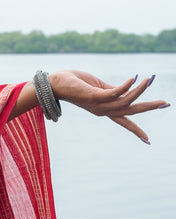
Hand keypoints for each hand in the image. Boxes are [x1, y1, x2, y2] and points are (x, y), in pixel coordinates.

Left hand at [48, 70, 169, 142]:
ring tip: (150, 79)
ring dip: (139, 90)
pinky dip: (126, 86)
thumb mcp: (97, 87)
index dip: (136, 130)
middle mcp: (102, 110)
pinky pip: (114, 93)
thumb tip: (127, 88)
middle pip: (129, 112)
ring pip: (125, 102)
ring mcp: (98, 104)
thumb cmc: (74, 83)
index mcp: (103, 110)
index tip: (148, 140)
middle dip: (148, 107)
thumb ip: (112, 90)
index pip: (123, 121)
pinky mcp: (94, 96)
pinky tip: (134, 78)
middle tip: (165, 103)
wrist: (55, 84)